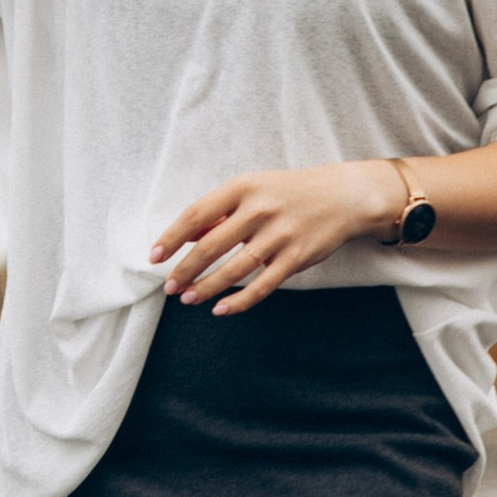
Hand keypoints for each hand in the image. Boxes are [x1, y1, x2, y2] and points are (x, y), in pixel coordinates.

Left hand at [152, 161, 400, 313]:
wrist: (343, 196)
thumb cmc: (287, 193)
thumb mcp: (252, 190)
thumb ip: (218, 213)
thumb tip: (181, 237)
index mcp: (243, 187)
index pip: (196, 214)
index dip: (171, 238)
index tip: (154, 257)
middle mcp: (259, 209)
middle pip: (210, 245)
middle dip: (185, 269)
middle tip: (169, 286)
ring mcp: (279, 235)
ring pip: (233, 269)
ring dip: (206, 287)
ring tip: (187, 298)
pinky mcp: (296, 257)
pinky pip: (262, 285)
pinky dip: (239, 301)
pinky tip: (220, 309)